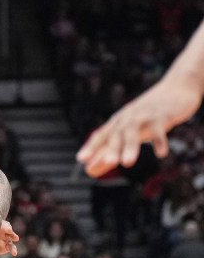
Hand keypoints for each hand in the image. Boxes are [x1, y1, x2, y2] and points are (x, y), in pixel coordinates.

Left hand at [0, 213, 18, 255]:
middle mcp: (1, 226)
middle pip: (6, 225)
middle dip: (7, 227)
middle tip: (9, 230)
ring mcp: (4, 235)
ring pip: (11, 235)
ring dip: (13, 237)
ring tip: (16, 239)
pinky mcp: (5, 244)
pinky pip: (10, 246)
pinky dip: (13, 249)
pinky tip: (14, 253)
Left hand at [76, 76, 203, 175]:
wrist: (177, 87)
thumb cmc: (149, 114)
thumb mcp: (128, 131)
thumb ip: (110, 149)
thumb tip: (88, 170)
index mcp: (118, 122)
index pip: (101, 135)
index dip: (92, 146)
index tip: (81, 159)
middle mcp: (128, 118)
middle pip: (116, 134)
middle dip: (111, 149)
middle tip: (107, 163)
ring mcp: (145, 116)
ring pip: (134, 131)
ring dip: (130, 146)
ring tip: (127, 163)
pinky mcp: (163, 115)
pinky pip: (160, 128)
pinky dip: (160, 140)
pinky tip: (161, 154)